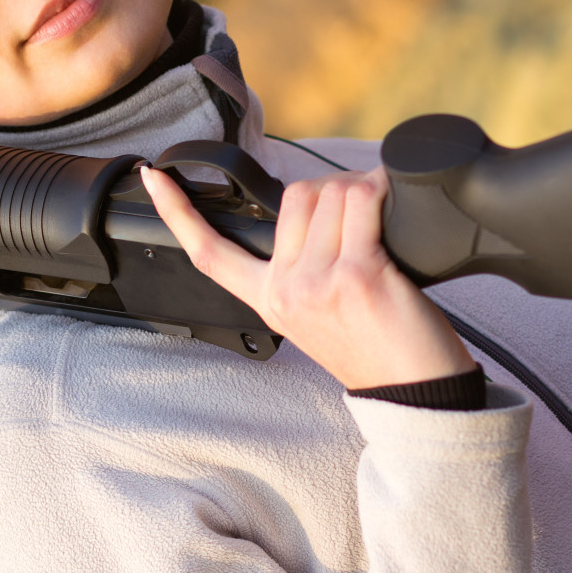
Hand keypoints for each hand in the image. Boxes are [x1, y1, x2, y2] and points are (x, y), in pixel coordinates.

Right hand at [139, 165, 475, 389]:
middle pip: (296, 195)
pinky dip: (382, 192)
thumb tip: (322, 201)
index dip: (176, 211)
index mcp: (268, 300)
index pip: (209, 251)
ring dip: (365, 192)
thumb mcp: (318, 313)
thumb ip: (304, 266)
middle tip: (364, 220)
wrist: (418, 395)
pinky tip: (395, 208)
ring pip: (332, 192)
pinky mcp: (356, 275)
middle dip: (333, 191)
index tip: (153, 178)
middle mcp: (285, 290)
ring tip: (386, 227)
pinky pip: (363, 203)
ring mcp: (316, 283)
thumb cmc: (380, 350)